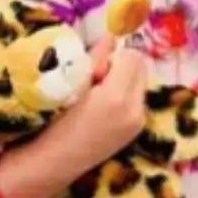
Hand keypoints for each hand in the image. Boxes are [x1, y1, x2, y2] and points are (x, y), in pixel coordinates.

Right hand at [61, 44, 149, 167]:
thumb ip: (97, 58)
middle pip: (142, 68)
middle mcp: (134, 110)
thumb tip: (112, 36)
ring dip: (125, 81)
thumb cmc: (55, 120)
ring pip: (141, 83)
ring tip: (100, 95)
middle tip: (98, 79)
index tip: (96, 69)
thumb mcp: (74, 84)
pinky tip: (105, 109)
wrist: (56, 160)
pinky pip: (138, 100)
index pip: (132, 57)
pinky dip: (126, 96)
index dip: (115, 57)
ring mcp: (138, 122)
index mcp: (116, 97)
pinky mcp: (137, 130)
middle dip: (123, 66)